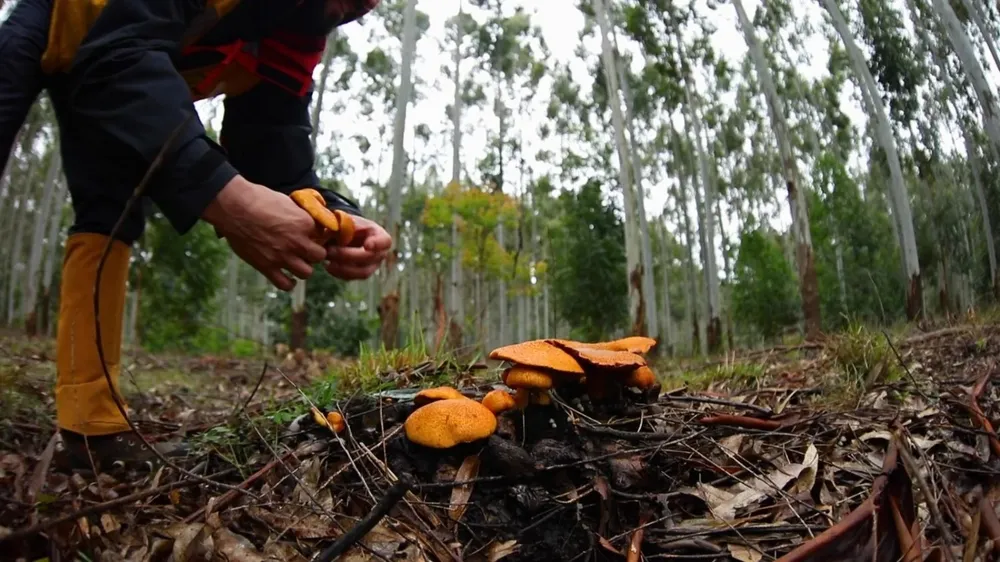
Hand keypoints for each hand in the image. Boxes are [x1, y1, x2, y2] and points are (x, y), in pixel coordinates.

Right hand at [202, 176, 327, 290]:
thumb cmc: (258, 198)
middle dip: (314, 253)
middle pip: (319, 256)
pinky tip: (287, 277)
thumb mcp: (287, 201)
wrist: (233, 207)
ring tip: (296, 263)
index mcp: (305, 223)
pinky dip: (288, 283)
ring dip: (303, 268)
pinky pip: (285, 284)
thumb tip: (309, 221)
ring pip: (306, 273)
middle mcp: (297, 242)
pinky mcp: (267, 267)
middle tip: (306, 250)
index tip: (312, 235)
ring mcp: (282, 256)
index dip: (318, 235)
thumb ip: (300, 214)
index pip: (323, 235)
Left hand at [324, 215, 392, 279]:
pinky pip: (352, 277)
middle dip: (348, 255)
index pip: (385, 241)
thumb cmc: (347, 225)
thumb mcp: (346, 220)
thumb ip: (342, 226)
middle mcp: (380, 252)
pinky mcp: (361, 274)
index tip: (367, 245)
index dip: (377, 244)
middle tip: (330, 250)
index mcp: (379, 235)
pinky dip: (339, 273)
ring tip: (327, 260)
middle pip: (369, 257)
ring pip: (362, 272)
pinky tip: (328, 266)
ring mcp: (372, 266)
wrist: (343, 235)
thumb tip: (333, 231)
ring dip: (343, 267)